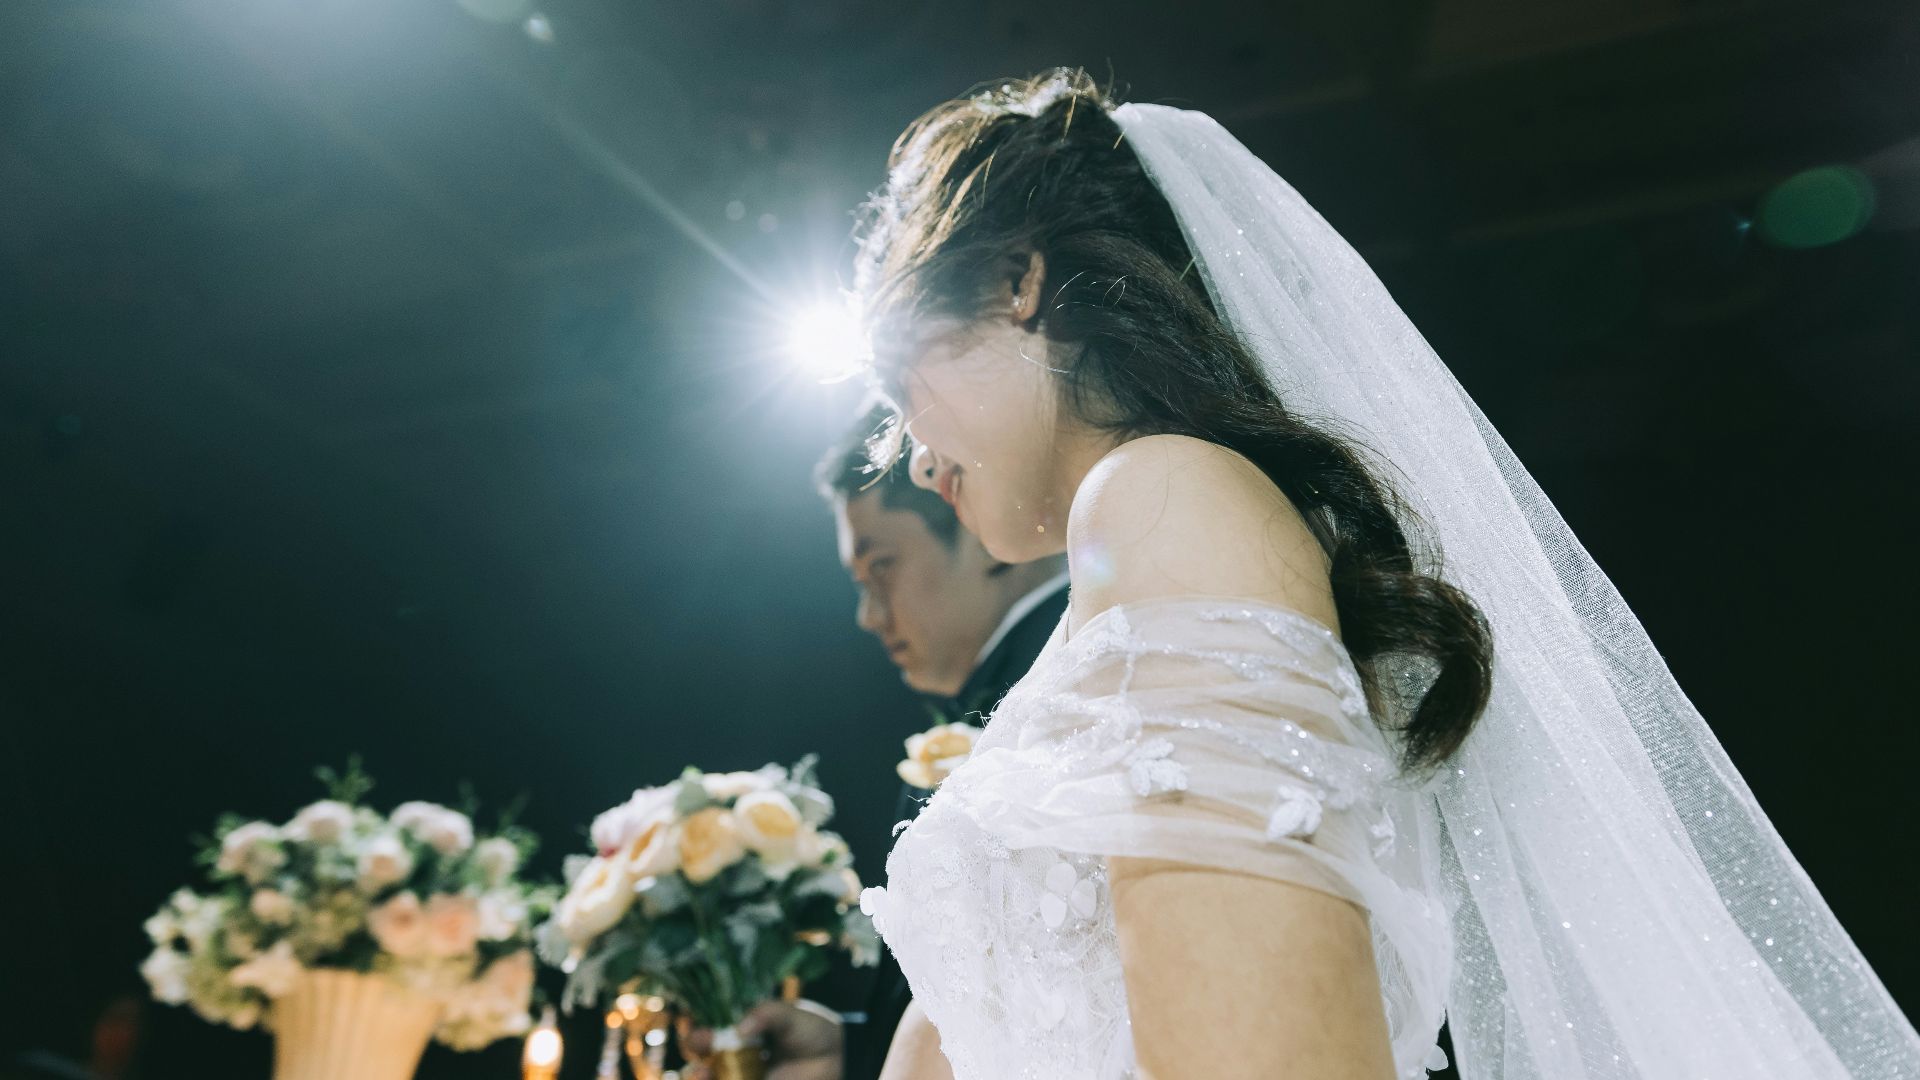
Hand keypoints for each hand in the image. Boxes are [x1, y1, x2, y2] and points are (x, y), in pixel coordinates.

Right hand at [679, 999, 843, 1079]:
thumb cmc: (811, 1031)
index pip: (712, 1031)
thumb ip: (766, 1014)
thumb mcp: (790, 1015)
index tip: (702, 1036)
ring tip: (702, 1074)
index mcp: (742, 1030)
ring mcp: (744, 1075)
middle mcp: (738, 1054)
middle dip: (697, 1056)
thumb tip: (740, 1028)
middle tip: (701, 1052)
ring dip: (701, 1076)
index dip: (701, 1034)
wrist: (837, 1058)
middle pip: (706, 1057)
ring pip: (714, 1076)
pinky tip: (717, 1079)